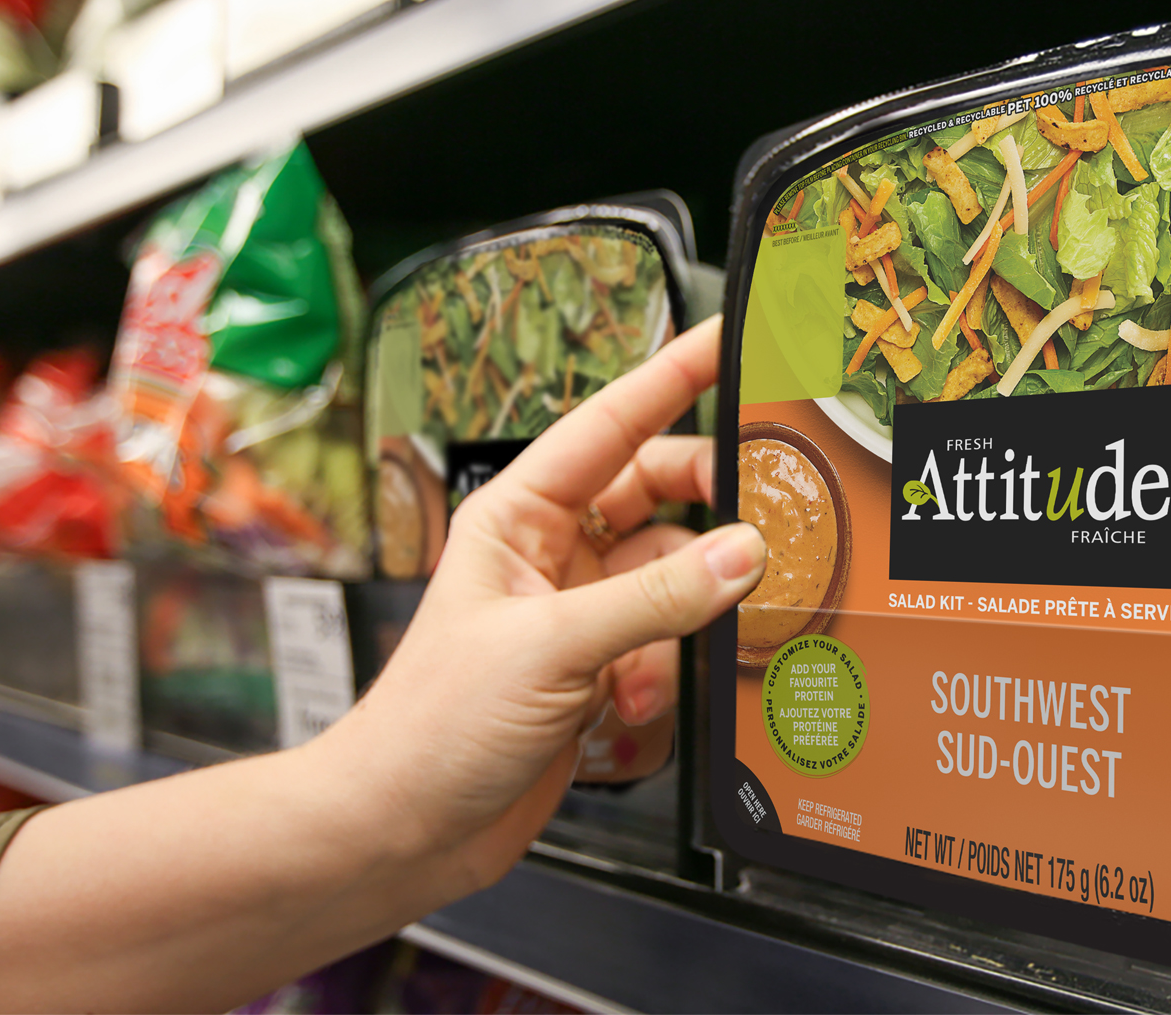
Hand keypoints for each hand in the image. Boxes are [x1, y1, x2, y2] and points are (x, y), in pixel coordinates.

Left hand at [315, 315, 761, 888]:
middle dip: (710, 512)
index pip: (611, 423)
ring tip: (669, 655)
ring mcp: (579, 613)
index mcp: (519, 514)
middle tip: (766, 515)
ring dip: (685, 620)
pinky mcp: (600, 670)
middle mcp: (552, 553)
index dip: (673, 376)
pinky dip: (667, 677)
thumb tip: (746, 552)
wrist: (405, 830)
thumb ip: (657, 600)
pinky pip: (669, 646)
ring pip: (676, 578)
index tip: (731, 341)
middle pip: (661, 496)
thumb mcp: (552, 650)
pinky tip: (632, 709)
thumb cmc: (432, 728)